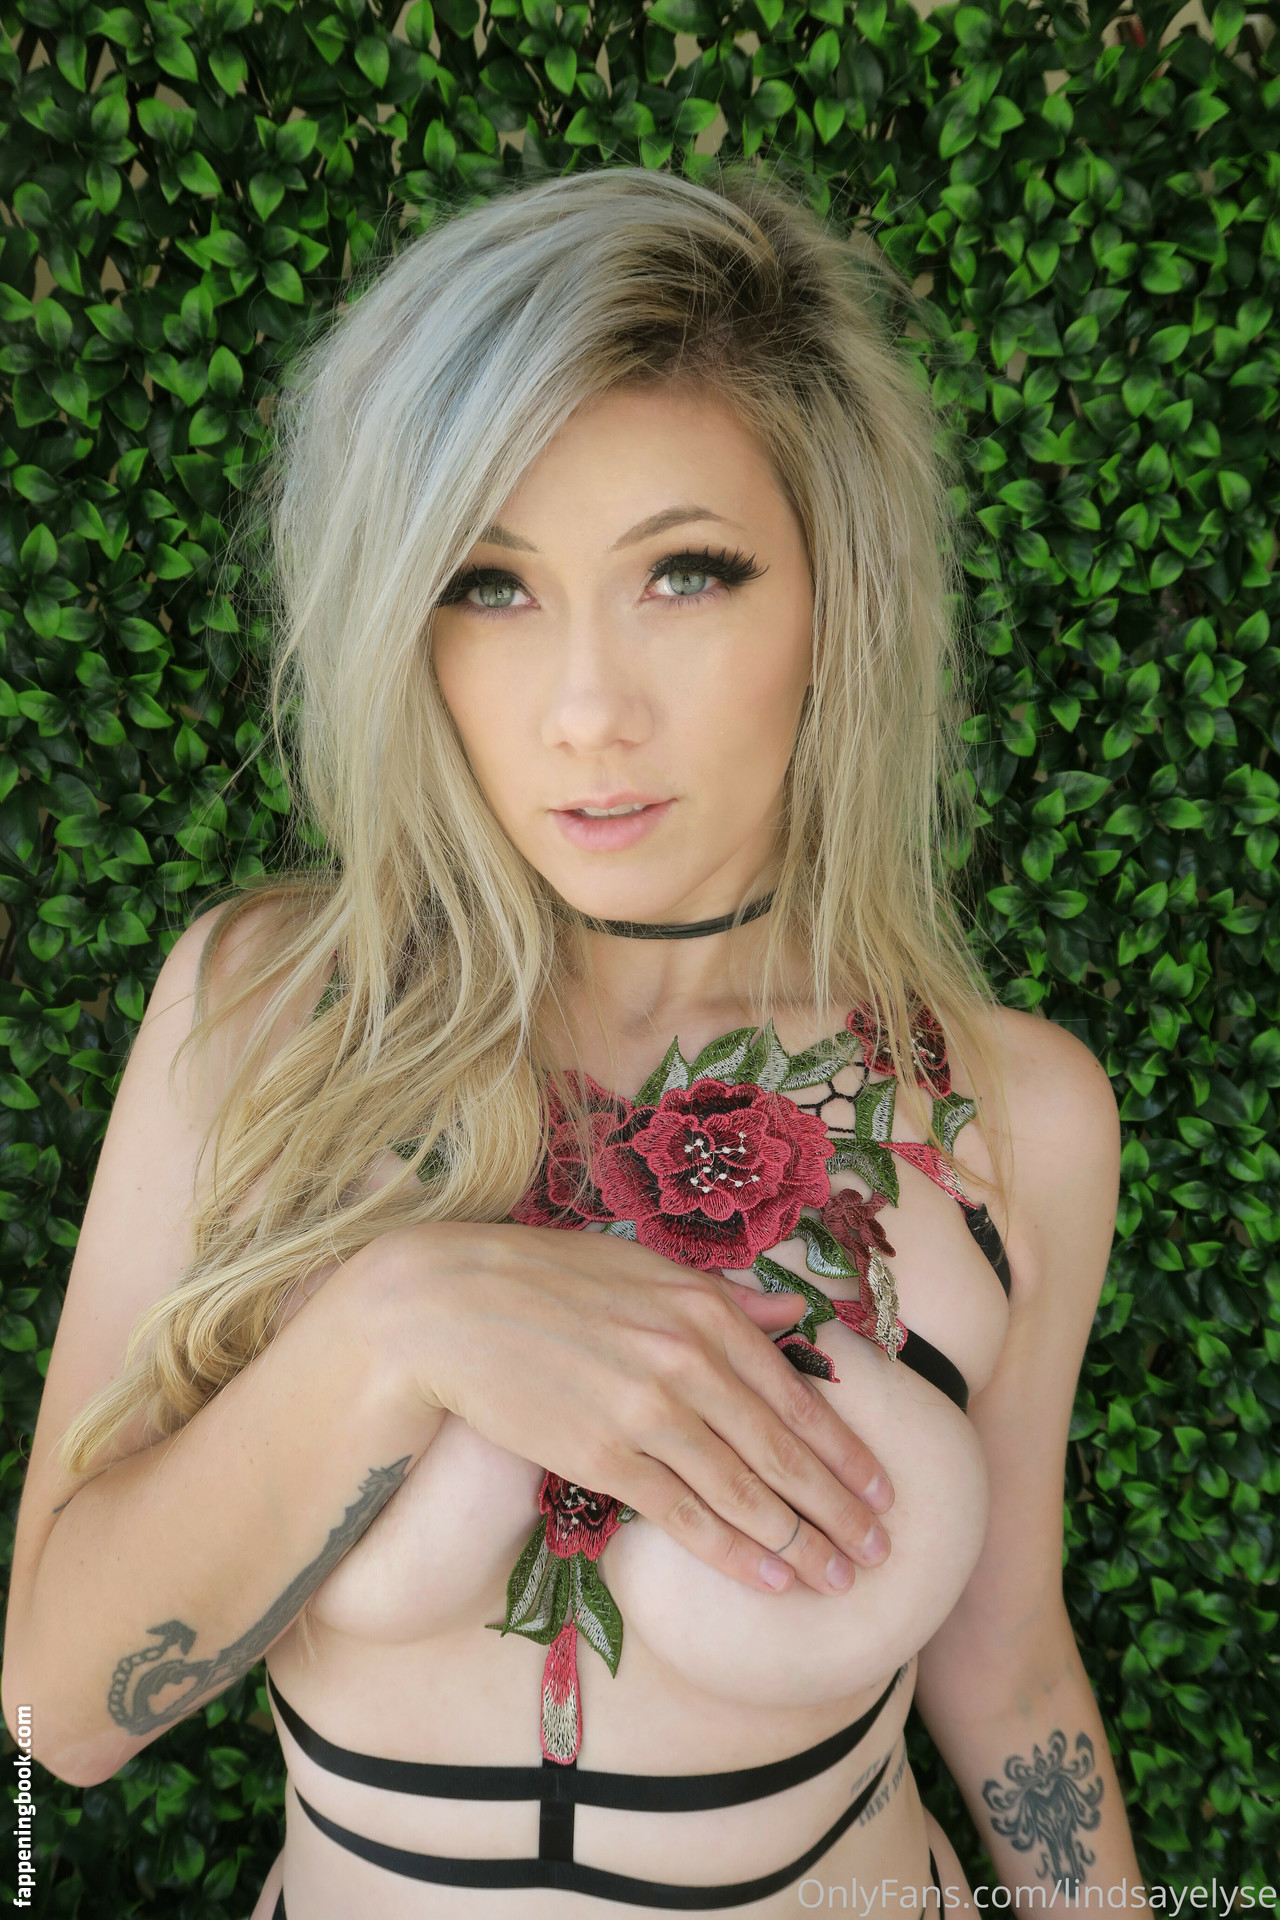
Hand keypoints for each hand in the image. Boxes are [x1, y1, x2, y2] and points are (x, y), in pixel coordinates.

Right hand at [379, 1220, 892, 1597]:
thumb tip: (796, 1318)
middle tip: (882, 1551)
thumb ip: (727, 1299)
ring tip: (839, 1578)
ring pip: (745, 1493)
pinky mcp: (602, 1457)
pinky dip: (734, 1553)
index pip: (796, 1396)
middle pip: (784, 1453)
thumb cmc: (547, 1278)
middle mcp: (689, 1361)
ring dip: (801, 1544)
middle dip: (841, 1510)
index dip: (846, 1452)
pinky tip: (769, 1579)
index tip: (883, 1490)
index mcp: (706, 1311)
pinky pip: (684, 1517)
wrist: (450, 1305)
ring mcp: (647, 1412)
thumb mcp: (647, 1270)